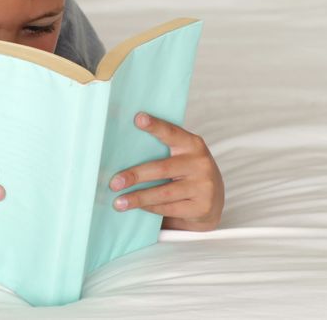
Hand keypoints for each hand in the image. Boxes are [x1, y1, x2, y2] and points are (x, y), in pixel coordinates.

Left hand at [108, 112, 223, 231]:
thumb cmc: (185, 172)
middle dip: (135, 176)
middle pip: (161, 169)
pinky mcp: (202, 206)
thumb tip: (121, 153)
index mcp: (192, 144)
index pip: (171, 132)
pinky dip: (150, 208)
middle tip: (114, 183)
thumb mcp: (180, 156)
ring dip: (138, 198)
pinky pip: (169, 208)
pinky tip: (137, 208)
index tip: (138, 118)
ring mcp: (203, 186)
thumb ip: (161, 151)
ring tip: (118, 202)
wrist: (212, 199)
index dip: (155, 126)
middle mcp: (200, 163)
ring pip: (163, 193)